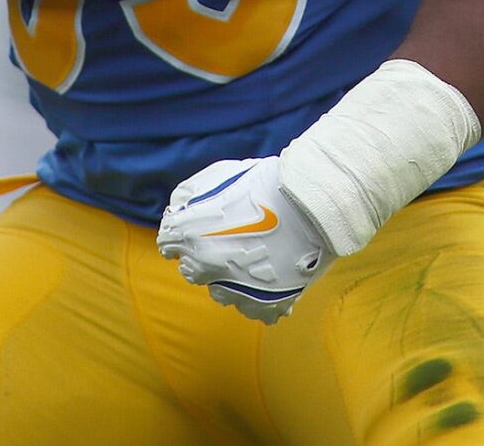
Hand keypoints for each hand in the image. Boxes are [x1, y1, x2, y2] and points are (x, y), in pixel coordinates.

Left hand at [156, 155, 334, 322]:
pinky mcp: (265, 305)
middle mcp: (206, 267)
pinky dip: (258, 295)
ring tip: (258, 255)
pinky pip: (252, 308)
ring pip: (222, 291)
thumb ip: (192, 195)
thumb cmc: (270, 183)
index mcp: (189, 234)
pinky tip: (271, 275)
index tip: (198, 227)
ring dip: (231, 277)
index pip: (168, 243)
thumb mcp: (221, 175)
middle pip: (194, 270)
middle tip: (236, 237)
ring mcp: (235, 289)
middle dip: (207, 256)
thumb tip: (179, 210)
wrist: (315, 201)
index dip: (184, 232)